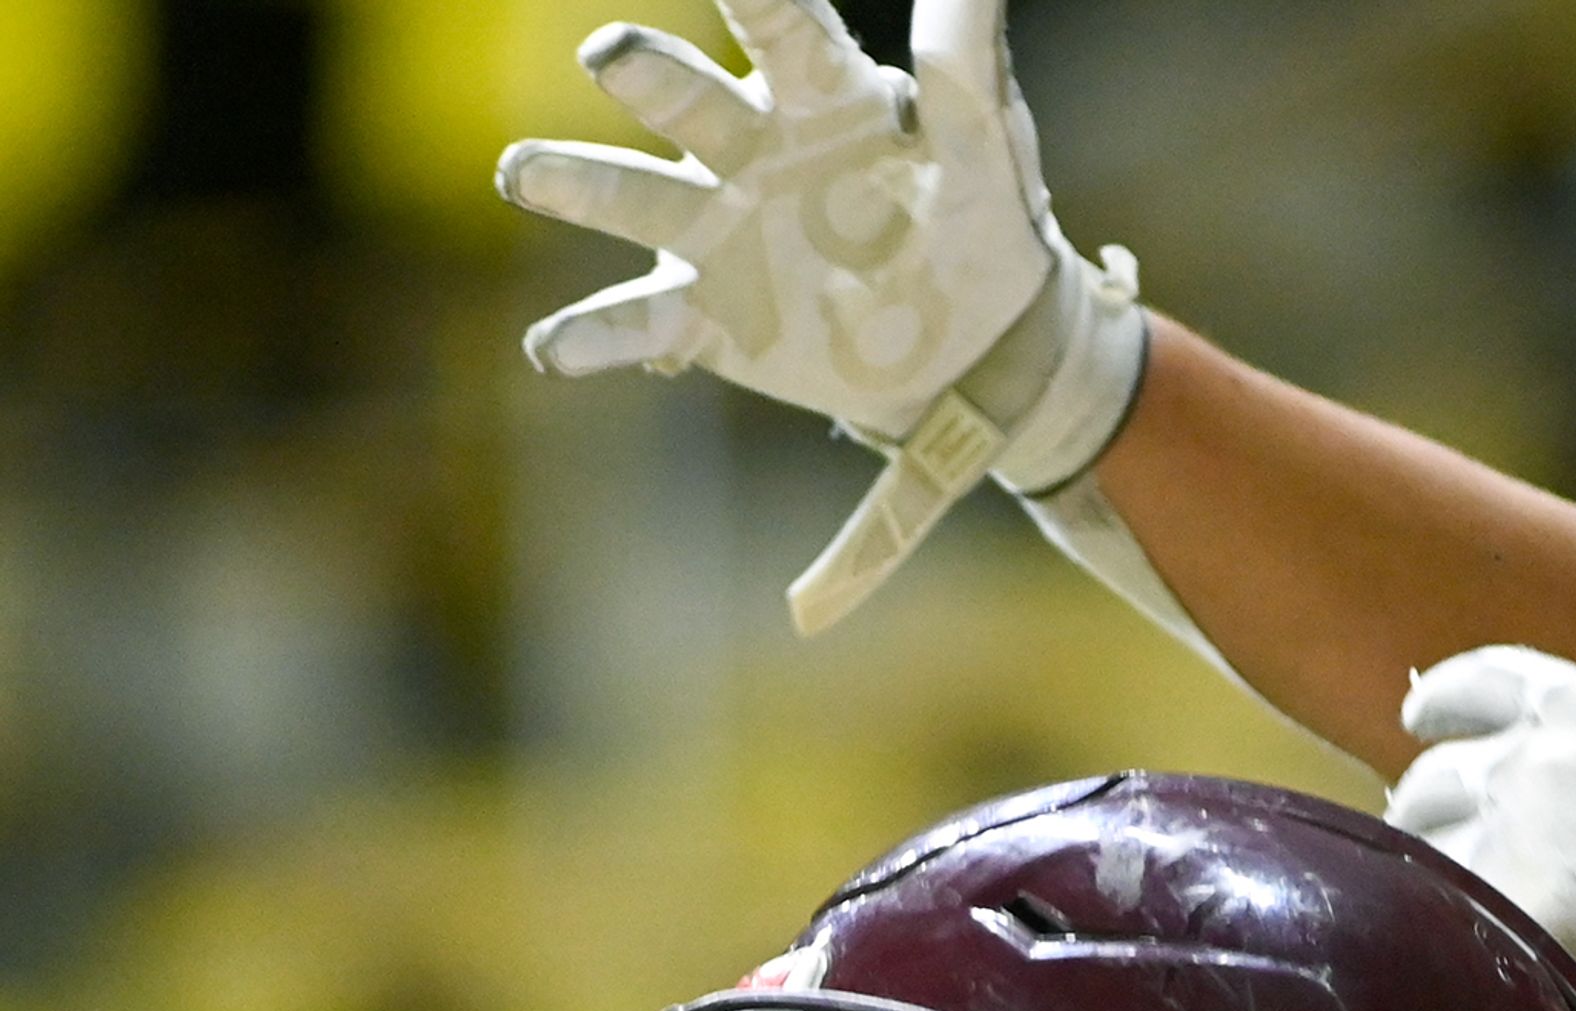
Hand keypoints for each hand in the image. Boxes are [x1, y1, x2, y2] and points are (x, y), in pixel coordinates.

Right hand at [499, 0, 1146, 629]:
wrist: (972, 342)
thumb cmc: (975, 216)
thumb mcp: (986, 145)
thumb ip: (966, 67)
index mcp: (822, 93)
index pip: (785, 29)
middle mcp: (748, 145)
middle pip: (689, 98)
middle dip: (649, 75)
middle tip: (614, 56)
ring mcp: (716, 227)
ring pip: (634, 195)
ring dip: (579, 182)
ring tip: (524, 173)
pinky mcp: (705, 312)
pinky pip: (638, 320)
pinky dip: (594, 336)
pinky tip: (552, 348)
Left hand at [1388, 579, 1575, 1010]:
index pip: (1479, 682)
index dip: (1441, 700)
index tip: (1422, 716)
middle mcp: (1535, 762)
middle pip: (1434, 779)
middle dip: (1425, 806)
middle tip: (1431, 834)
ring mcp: (1525, 838)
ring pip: (1429, 859)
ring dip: (1433, 882)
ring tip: (1442, 912)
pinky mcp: (1534, 915)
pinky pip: (1459, 931)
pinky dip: (1455, 946)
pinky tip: (1462, 969)